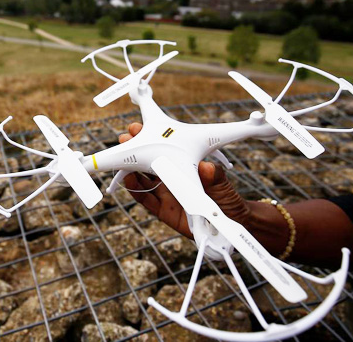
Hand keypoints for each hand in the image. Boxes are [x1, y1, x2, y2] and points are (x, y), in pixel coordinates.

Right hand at [118, 122, 251, 238]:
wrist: (229, 225)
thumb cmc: (226, 200)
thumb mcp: (222, 184)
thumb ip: (214, 177)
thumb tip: (206, 167)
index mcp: (182, 166)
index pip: (163, 150)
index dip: (150, 139)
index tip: (138, 127)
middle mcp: (171, 178)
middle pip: (148, 162)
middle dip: (134, 150)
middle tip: (124, 139)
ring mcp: (165, 194)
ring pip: (142, 179)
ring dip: (130, 169)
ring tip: (123, 159)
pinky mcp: (163, 211)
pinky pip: (145, 200)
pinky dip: (135, 190)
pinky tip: (128, 181)